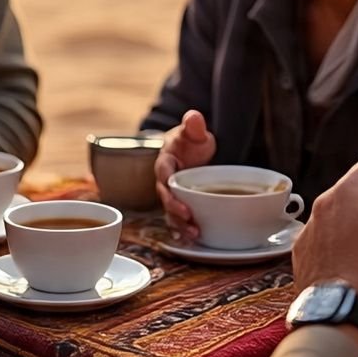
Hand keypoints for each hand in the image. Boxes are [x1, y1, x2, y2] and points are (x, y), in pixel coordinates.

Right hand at [154, 110, 216, 238]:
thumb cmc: (189, 142)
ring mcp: (171, 195)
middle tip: (189, 219)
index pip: (163, 172)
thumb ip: (193, 125)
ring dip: (180, 224)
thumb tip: (194, 116)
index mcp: (165, 162)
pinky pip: (177, 220)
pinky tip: (193, 241)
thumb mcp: (193, 131)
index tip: (175, 190)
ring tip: (194, 234)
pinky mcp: (179, 206)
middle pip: (165, 197)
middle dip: (174, 209)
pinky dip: (182, 230)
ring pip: (170, 212)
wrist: (189, 153)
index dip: (168, 183)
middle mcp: (164, 181)